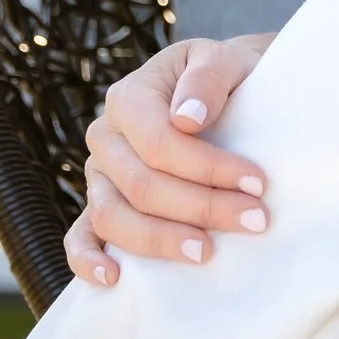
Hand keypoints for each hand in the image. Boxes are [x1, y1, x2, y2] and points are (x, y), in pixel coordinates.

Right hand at [65, 32, 275, 286]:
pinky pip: (81, 236)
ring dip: (162, 240)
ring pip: (113, 217)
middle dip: (202, 207)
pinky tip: (114, 278)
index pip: (159, 142)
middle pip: (142, 185)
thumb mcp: (223, 60)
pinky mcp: (100, 205)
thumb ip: (208, 78)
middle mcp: (106, 137)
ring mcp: (99, 175)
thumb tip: (187, 119)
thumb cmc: (223, 78)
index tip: (258, 183)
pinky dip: (88, 260)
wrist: (220, 92)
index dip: (208, 167)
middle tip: (255, 220)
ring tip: (207, 252)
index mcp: (128, 97)